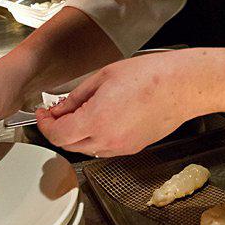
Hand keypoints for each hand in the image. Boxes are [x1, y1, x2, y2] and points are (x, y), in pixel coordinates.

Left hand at [35, 50, 201, 155]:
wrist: (181, 87)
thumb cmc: (150, 75)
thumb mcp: (104, 77)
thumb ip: (77, 96)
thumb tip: (60, 108)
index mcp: (96, 120)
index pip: (57, 134)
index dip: (44, 125)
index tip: (43, 114)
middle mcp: (107, 140)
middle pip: (69, 145)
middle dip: (59, 130)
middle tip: (57, 112)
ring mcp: (122, 147)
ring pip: (87, 149)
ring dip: (77, 135)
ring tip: (80, 113)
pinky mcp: (133, 148)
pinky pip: (105, 148)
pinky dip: (95, 138)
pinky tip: (101, 119)